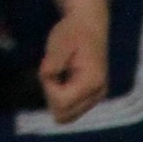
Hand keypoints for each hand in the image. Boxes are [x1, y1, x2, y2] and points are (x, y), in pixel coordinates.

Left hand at [38, 0, 107, 121]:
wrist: (90, 25)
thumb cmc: (73, 31)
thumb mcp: (59, 41)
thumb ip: (52, 62)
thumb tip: (46, 77)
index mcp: (91, 82)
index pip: (61, 103)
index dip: (48, 88)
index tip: (48, 68)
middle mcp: (97, 95)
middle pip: (64, 114)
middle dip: (52, 95)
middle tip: (54, 72)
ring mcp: (97, 99)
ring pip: (67, 116)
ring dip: (56, 98)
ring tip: (60, 75)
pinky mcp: (93, 99)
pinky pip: (71, 111)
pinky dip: (62, 99)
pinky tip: (64, 81)